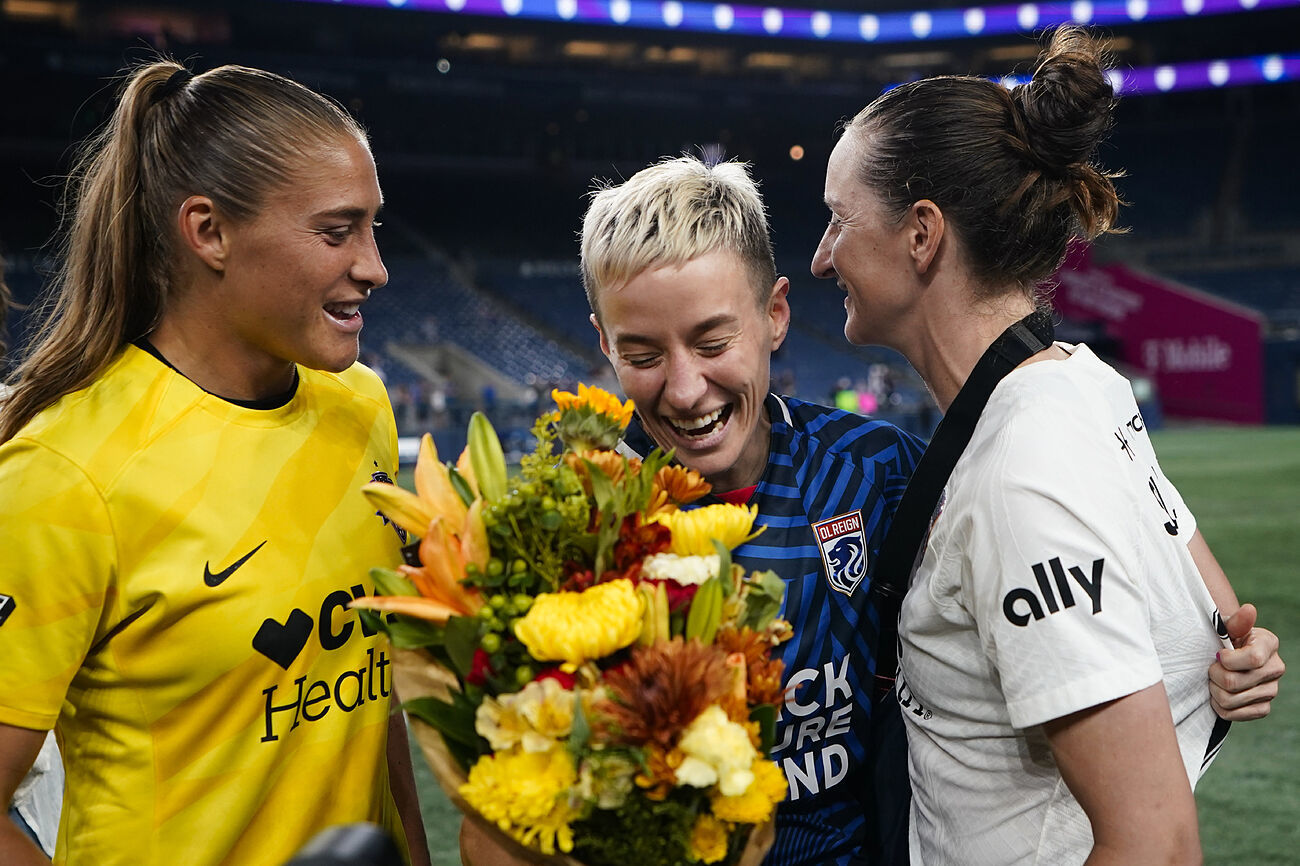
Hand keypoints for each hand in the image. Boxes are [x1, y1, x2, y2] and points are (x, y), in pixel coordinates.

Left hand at [1209, 603, 1284, 720]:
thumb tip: (1248, 610)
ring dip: (1213, 690)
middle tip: (1210, 668)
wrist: (1225, 657)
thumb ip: (1235, 622)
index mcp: (1269, 644)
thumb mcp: (1226, 627)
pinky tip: (1218, 693)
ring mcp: (1270, 690)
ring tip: (1213, 680)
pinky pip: (1234, 714)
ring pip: (1230, 700)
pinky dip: (1219, 706)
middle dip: (1213, 675)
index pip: (1253, 659)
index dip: (1228, 660)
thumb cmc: (1224, 639)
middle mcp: (1275, 668)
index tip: (1218, 655)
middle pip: (1234, 682)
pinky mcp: (1262, 708)